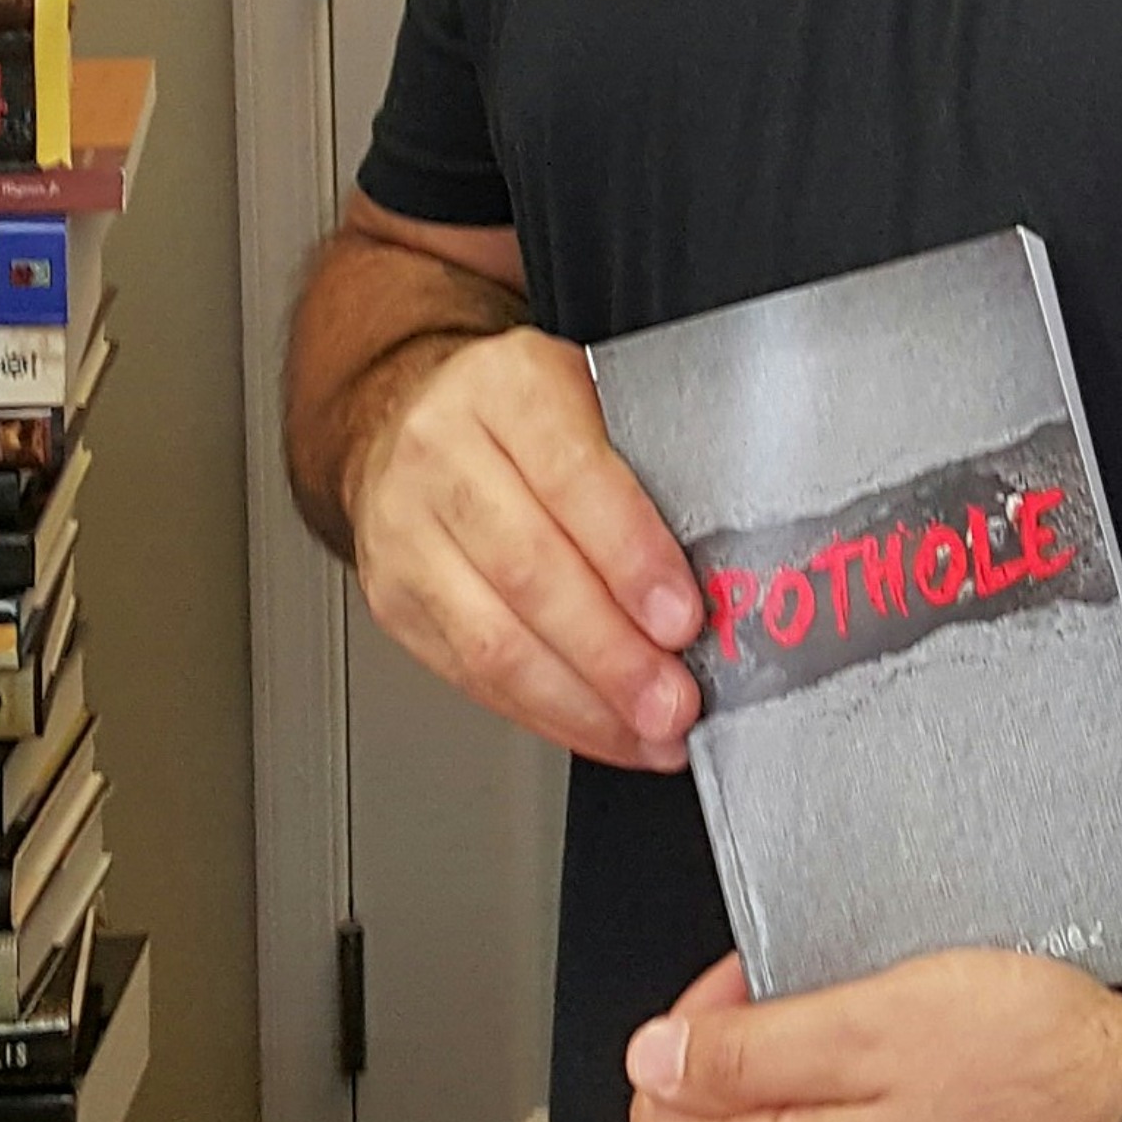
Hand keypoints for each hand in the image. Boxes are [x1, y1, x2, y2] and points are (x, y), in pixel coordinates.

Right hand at [348, 325, 703, 770]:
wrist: (405, 416)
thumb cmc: (523, 411)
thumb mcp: (589, 392)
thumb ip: (648, 457)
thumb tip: (727, 560)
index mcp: (507, 388)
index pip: (572, 478)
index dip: (631, 556)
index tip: (682, 617)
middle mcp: (443, 457)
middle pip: (530, 572)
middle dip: (612, 653)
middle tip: (674, 700)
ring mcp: (406, 535)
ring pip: (493, 639)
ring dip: (582, 703)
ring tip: (648, 733)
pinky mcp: (395, 603)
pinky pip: (471, 675)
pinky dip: (544, 714)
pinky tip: (600, 730)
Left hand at [625, 949, 1121, 1121]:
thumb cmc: (1029, 1063)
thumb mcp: (875, 1023)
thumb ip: (751, 1049)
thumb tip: (652, 1059)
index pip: (662, 1114)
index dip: (695, 1027)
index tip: (755, 974)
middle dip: (754, 1044)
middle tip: (827, 978)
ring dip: (813, 1070)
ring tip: (883, 1009)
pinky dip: (865, 1100)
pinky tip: (921, 1058)